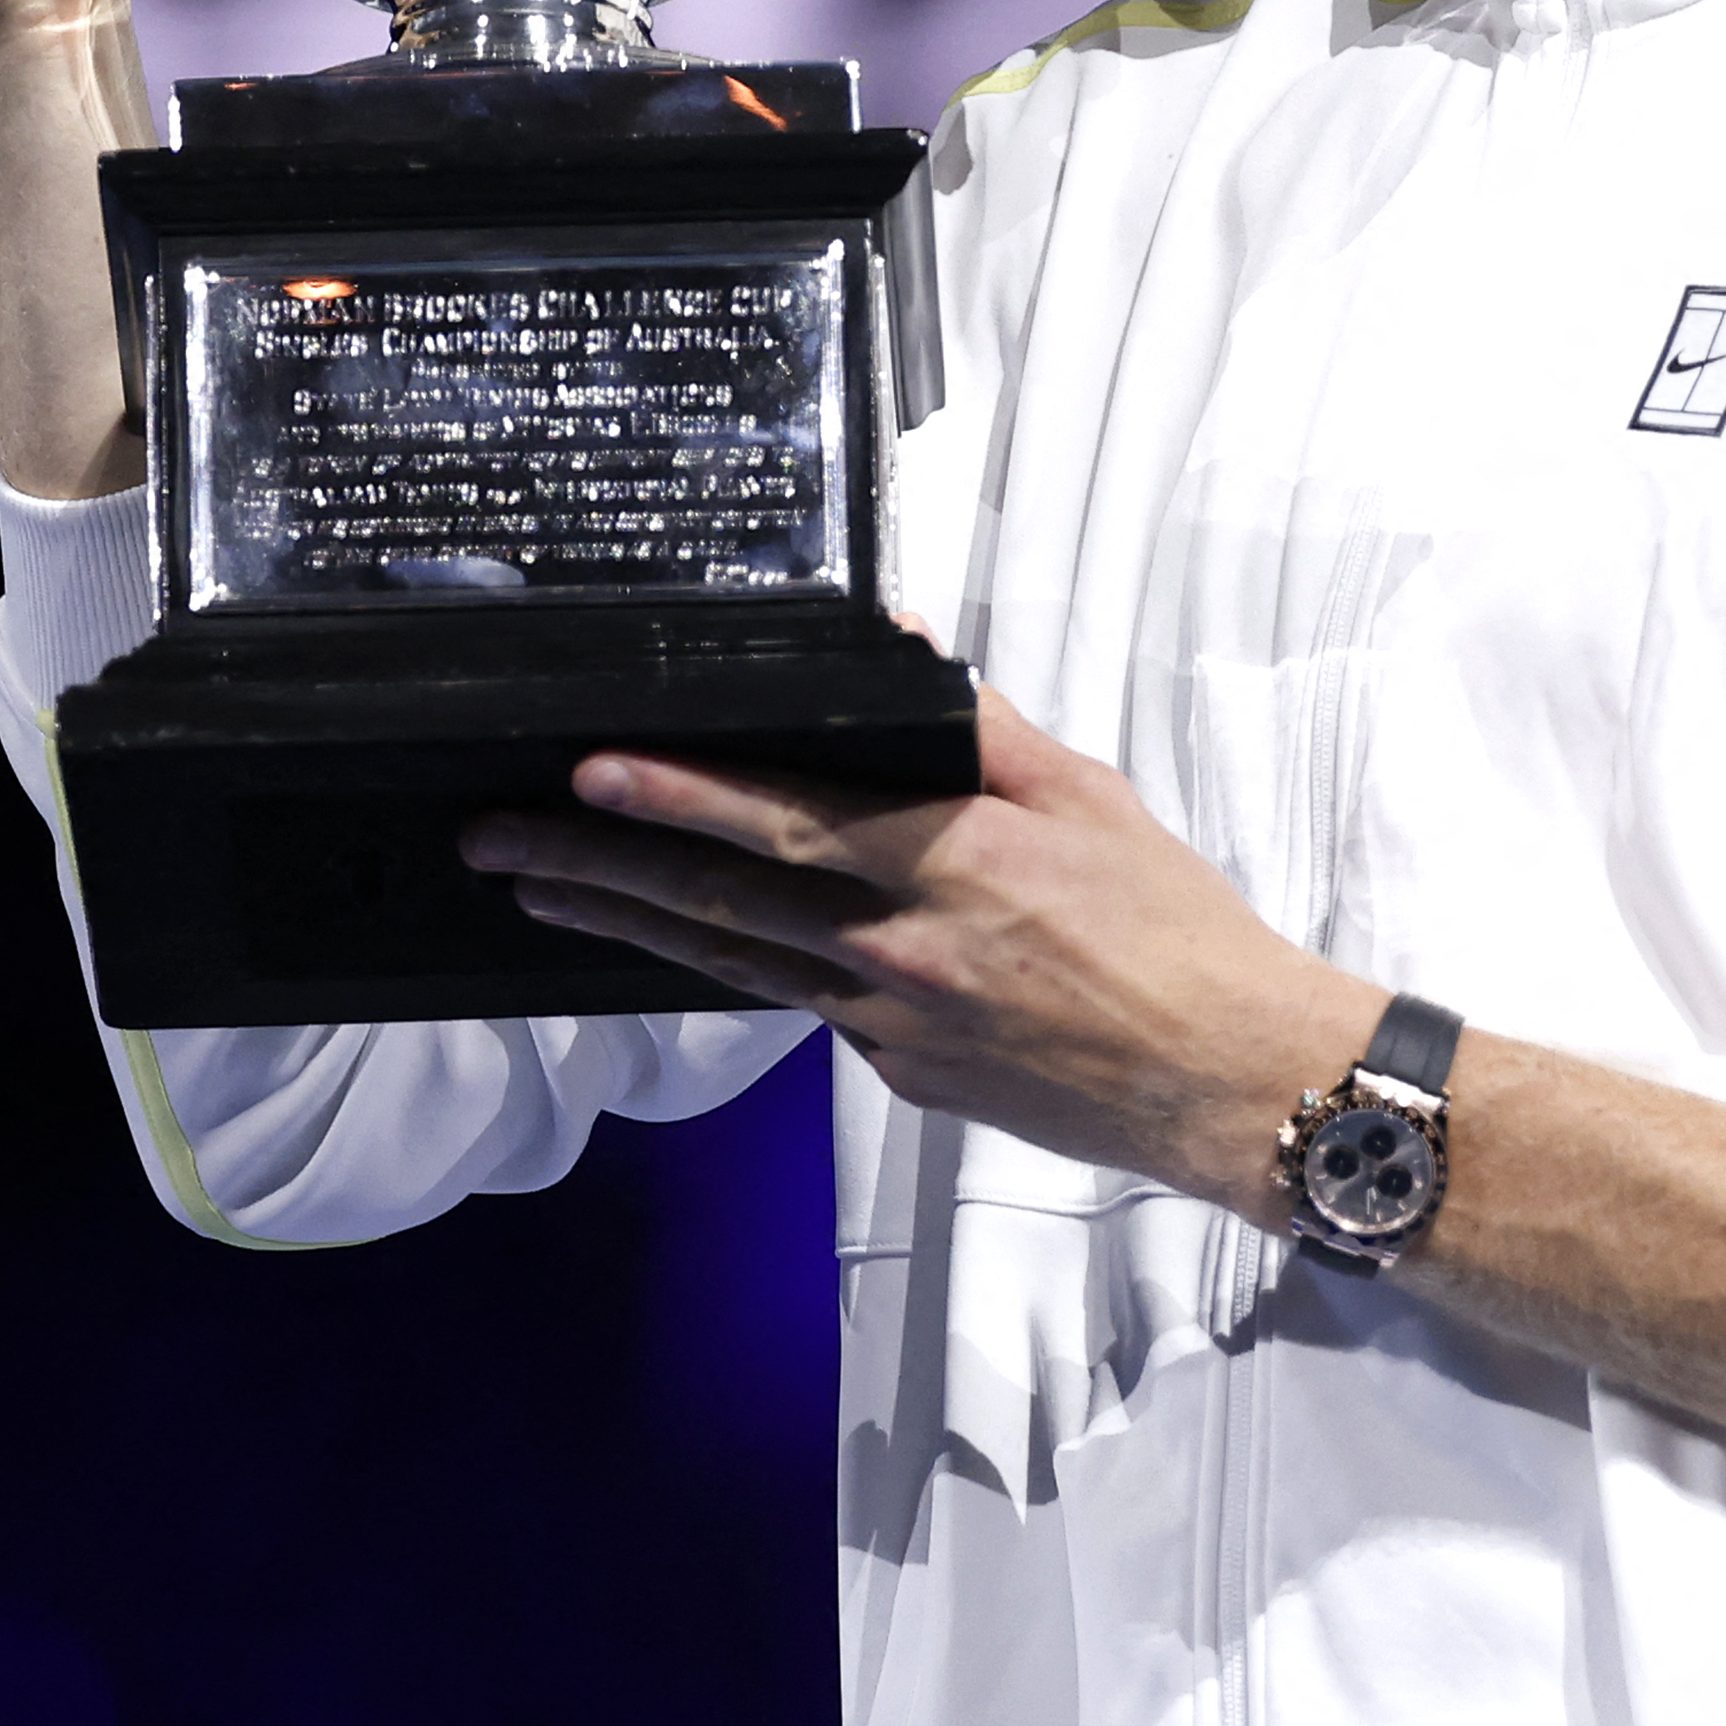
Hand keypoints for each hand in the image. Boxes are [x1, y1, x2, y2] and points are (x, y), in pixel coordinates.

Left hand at [464, 688, 1373, 1223]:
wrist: (1229, 1079)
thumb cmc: (1173, 928)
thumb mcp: (1091, 796)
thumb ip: (983, 724)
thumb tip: (901, 646)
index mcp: (957, 859)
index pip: (788, 817)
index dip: (679, 796)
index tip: (589, 770)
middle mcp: (906, 947)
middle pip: (724, 900)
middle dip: (596, 864)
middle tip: (497, 838)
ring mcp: (893, 1024)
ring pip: (732, 963)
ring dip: (622, 925)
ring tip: (534, 892)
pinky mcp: (900, 1076)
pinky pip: (795, 1007)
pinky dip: (722, 969)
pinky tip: (665, 945)